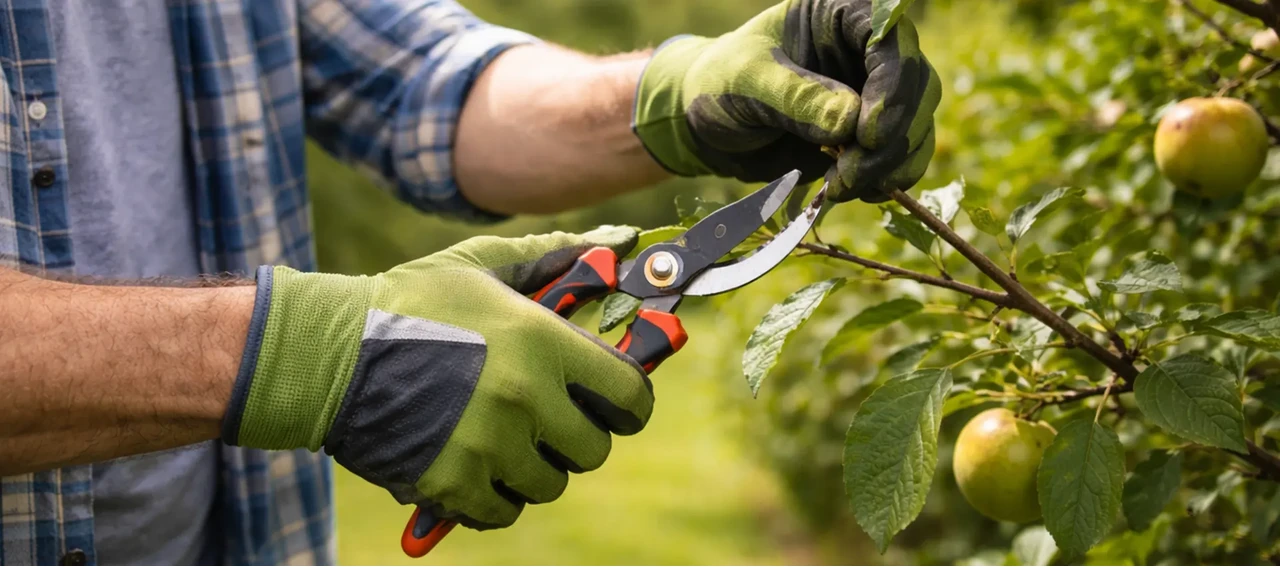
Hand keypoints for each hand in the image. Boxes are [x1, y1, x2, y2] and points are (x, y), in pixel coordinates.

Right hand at [223, 227, 652, 528]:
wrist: (326, 353)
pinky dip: (495, 496)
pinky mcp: (453, 483)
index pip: (629, 394)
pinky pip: (505, 510)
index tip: (616, 404)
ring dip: (535, 467)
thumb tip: (619, 243)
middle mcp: (525, 397)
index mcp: (542, 341)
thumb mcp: (482, 264)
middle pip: (593, 447)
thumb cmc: (409, 302)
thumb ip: (556, 255)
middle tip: (548, 419)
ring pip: (550, 482)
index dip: (629, 403)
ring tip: (503, 439)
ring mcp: (489, 445)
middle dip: (577, 435)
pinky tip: (475, 465)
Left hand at [633, 0, 940, 202]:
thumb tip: (850, 122)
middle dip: (892, 136)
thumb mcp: (747, 83)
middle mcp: (867, 48)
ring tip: (843, 187)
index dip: (892, 87)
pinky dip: (888, 178)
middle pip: (916, 85)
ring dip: (890, 164)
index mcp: (841, 13)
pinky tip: (856, 192)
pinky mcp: (872, 133)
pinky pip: (904, 155)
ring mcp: (875, 92)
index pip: (890, 39)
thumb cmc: (721, 85)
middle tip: (853, 173)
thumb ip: (795, 98)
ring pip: (917, 124)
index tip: (868, 135)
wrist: (710, 126)